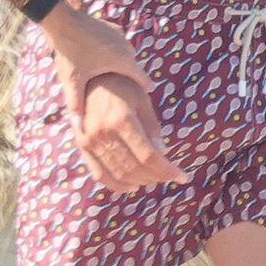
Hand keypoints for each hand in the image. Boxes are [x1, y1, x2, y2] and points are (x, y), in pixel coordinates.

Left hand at [39, 2, 153, 124]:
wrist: (62, 20)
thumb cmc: (69, 52)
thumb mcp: (73, 81)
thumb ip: (77, 104)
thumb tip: (78, 129)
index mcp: (121, 61)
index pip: (142, 79)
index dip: (144, 91)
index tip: (146, 100)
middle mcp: (125, 47)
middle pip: (134, 68)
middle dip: (131, 80)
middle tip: (129, 93)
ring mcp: (120, 36)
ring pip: (127, 55)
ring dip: (123, 65)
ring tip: (116, 77)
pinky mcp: (112, 28)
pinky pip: (119, 45)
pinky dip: (116, 53)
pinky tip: (105, 59)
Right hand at [73, 73, 188, 193]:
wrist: (89, 79)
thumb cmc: (121, 86)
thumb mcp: (143, 100)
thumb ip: (152, 128)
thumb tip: (163, 154)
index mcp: (122, 120)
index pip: (148, 156)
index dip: (167, 171)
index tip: (183, 177)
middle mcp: (103, 133)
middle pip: (134, 168)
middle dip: (156, 177)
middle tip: (169, 176)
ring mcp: (90, 142)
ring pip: (119, 174)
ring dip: (140, 181)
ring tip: (154, 179)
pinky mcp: (82, 147)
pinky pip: (99, 175)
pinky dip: (117, 185)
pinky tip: (132, 186)